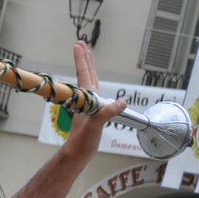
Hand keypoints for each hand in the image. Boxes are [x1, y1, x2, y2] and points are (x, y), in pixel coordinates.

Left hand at [60, 41, 128, 160]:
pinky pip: (95, 94)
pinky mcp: (92, 113)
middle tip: (81, 43)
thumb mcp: (95, 125)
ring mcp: (89, 105)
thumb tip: (121, 103)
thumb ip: (107, 113)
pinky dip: (95, 85)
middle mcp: (87, 99)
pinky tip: (97, 87)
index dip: (82, 59)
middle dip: (85, 59)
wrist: (78, 153)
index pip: (84, 74)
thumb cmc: (82, 140)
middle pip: (86, 74)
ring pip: (89, 82)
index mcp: (87, 99)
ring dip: (89, 69)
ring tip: (87, 58)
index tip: (79, 44)